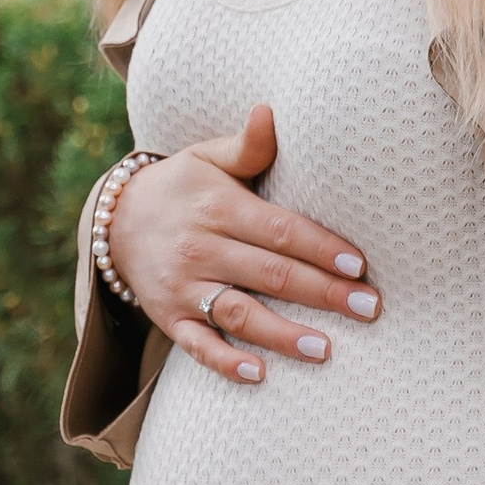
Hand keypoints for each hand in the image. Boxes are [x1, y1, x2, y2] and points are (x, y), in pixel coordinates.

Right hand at [109, 102, 379, 389]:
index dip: (320, 248)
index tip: (359, 265)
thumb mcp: (206, 157)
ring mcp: (183, 288)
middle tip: (369, 309)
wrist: (114, 221)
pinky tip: (259, 375)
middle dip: (322, 293)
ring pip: (239, 314)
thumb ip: (246, 146)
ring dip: (283, 335)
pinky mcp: (170, 318)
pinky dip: (225, 362)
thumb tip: (270, 110)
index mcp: (219, 208)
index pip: (279, 231)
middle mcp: (201, 249)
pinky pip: (198, 346)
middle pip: (271, 275)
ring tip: (326, 349)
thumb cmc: (182, 187)